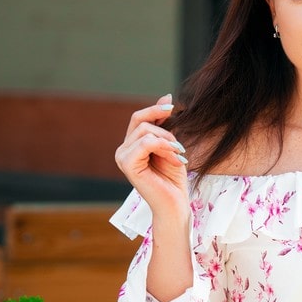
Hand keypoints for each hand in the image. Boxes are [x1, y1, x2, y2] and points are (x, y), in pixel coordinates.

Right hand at [115, 95, 188, 216]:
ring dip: (168, 141)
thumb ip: (164, 124)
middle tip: (179, 148)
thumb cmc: (173, 179)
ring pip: (145, 131)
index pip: (139, 118)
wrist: (175, 204)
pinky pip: (146, 142)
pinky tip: (176, 159)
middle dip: (165, 130)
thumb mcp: (171, 145)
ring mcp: (122, 157)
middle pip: (141, 121)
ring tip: (178, 156)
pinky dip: (164, 147)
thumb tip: (165, 96)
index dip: (155, 109)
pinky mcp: (127, 165)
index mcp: (131, 145)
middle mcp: (123, 150)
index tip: (172, 106)